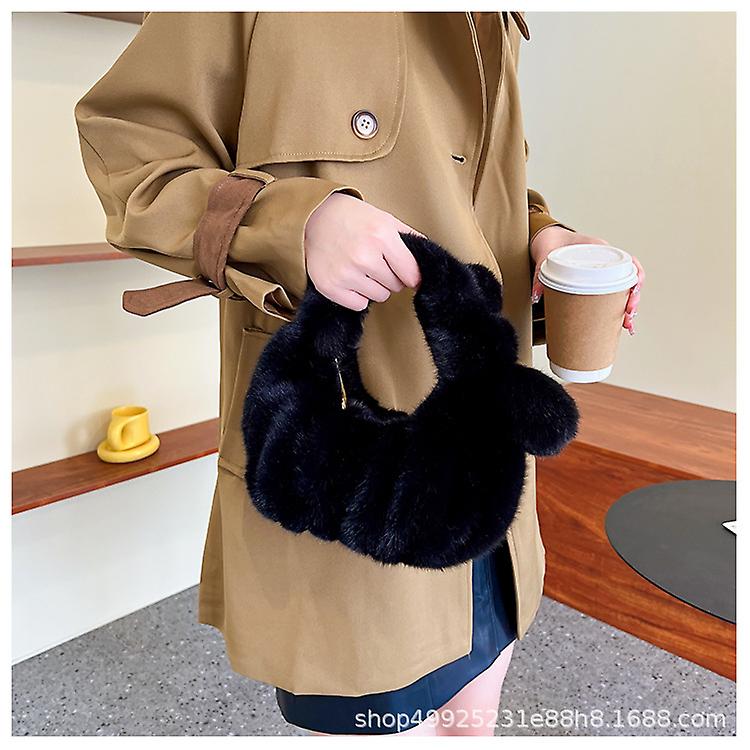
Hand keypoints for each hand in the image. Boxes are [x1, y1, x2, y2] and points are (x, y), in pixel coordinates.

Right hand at [304, 192, 422, 309]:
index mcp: (381, 236)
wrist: (312, 218)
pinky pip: (359, 305)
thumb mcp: (384, 219)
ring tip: (361, 268)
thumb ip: (409, 238)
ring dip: (374, 286)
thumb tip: (429, 256)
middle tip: (375, 262)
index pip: (411, 274)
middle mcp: (364, 256)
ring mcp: (346, 274)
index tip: (407, 274)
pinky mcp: (330, 287)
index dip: (411, 276)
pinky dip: (357, 295)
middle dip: (390, 277)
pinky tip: (349, 278)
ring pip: (379, 297)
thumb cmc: (351, 218)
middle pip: (395, 286)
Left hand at [530, 225, 644, 335]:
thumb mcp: (545, 255)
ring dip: (626, 308)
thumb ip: (540, 274)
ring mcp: (600, 273)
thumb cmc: (551, 242)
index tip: (633, 293)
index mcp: (600, 250)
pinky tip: (617, 323)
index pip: (629, 263)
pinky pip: (609, 296)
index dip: (636, 279)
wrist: (544, 239)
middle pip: (629, 281)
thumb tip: (537, 295)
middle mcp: (604, 262)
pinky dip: (614, 309)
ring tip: (626, 324)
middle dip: (633, 300)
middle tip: (628, 317)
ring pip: (622, 291)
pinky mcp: (592, 284)